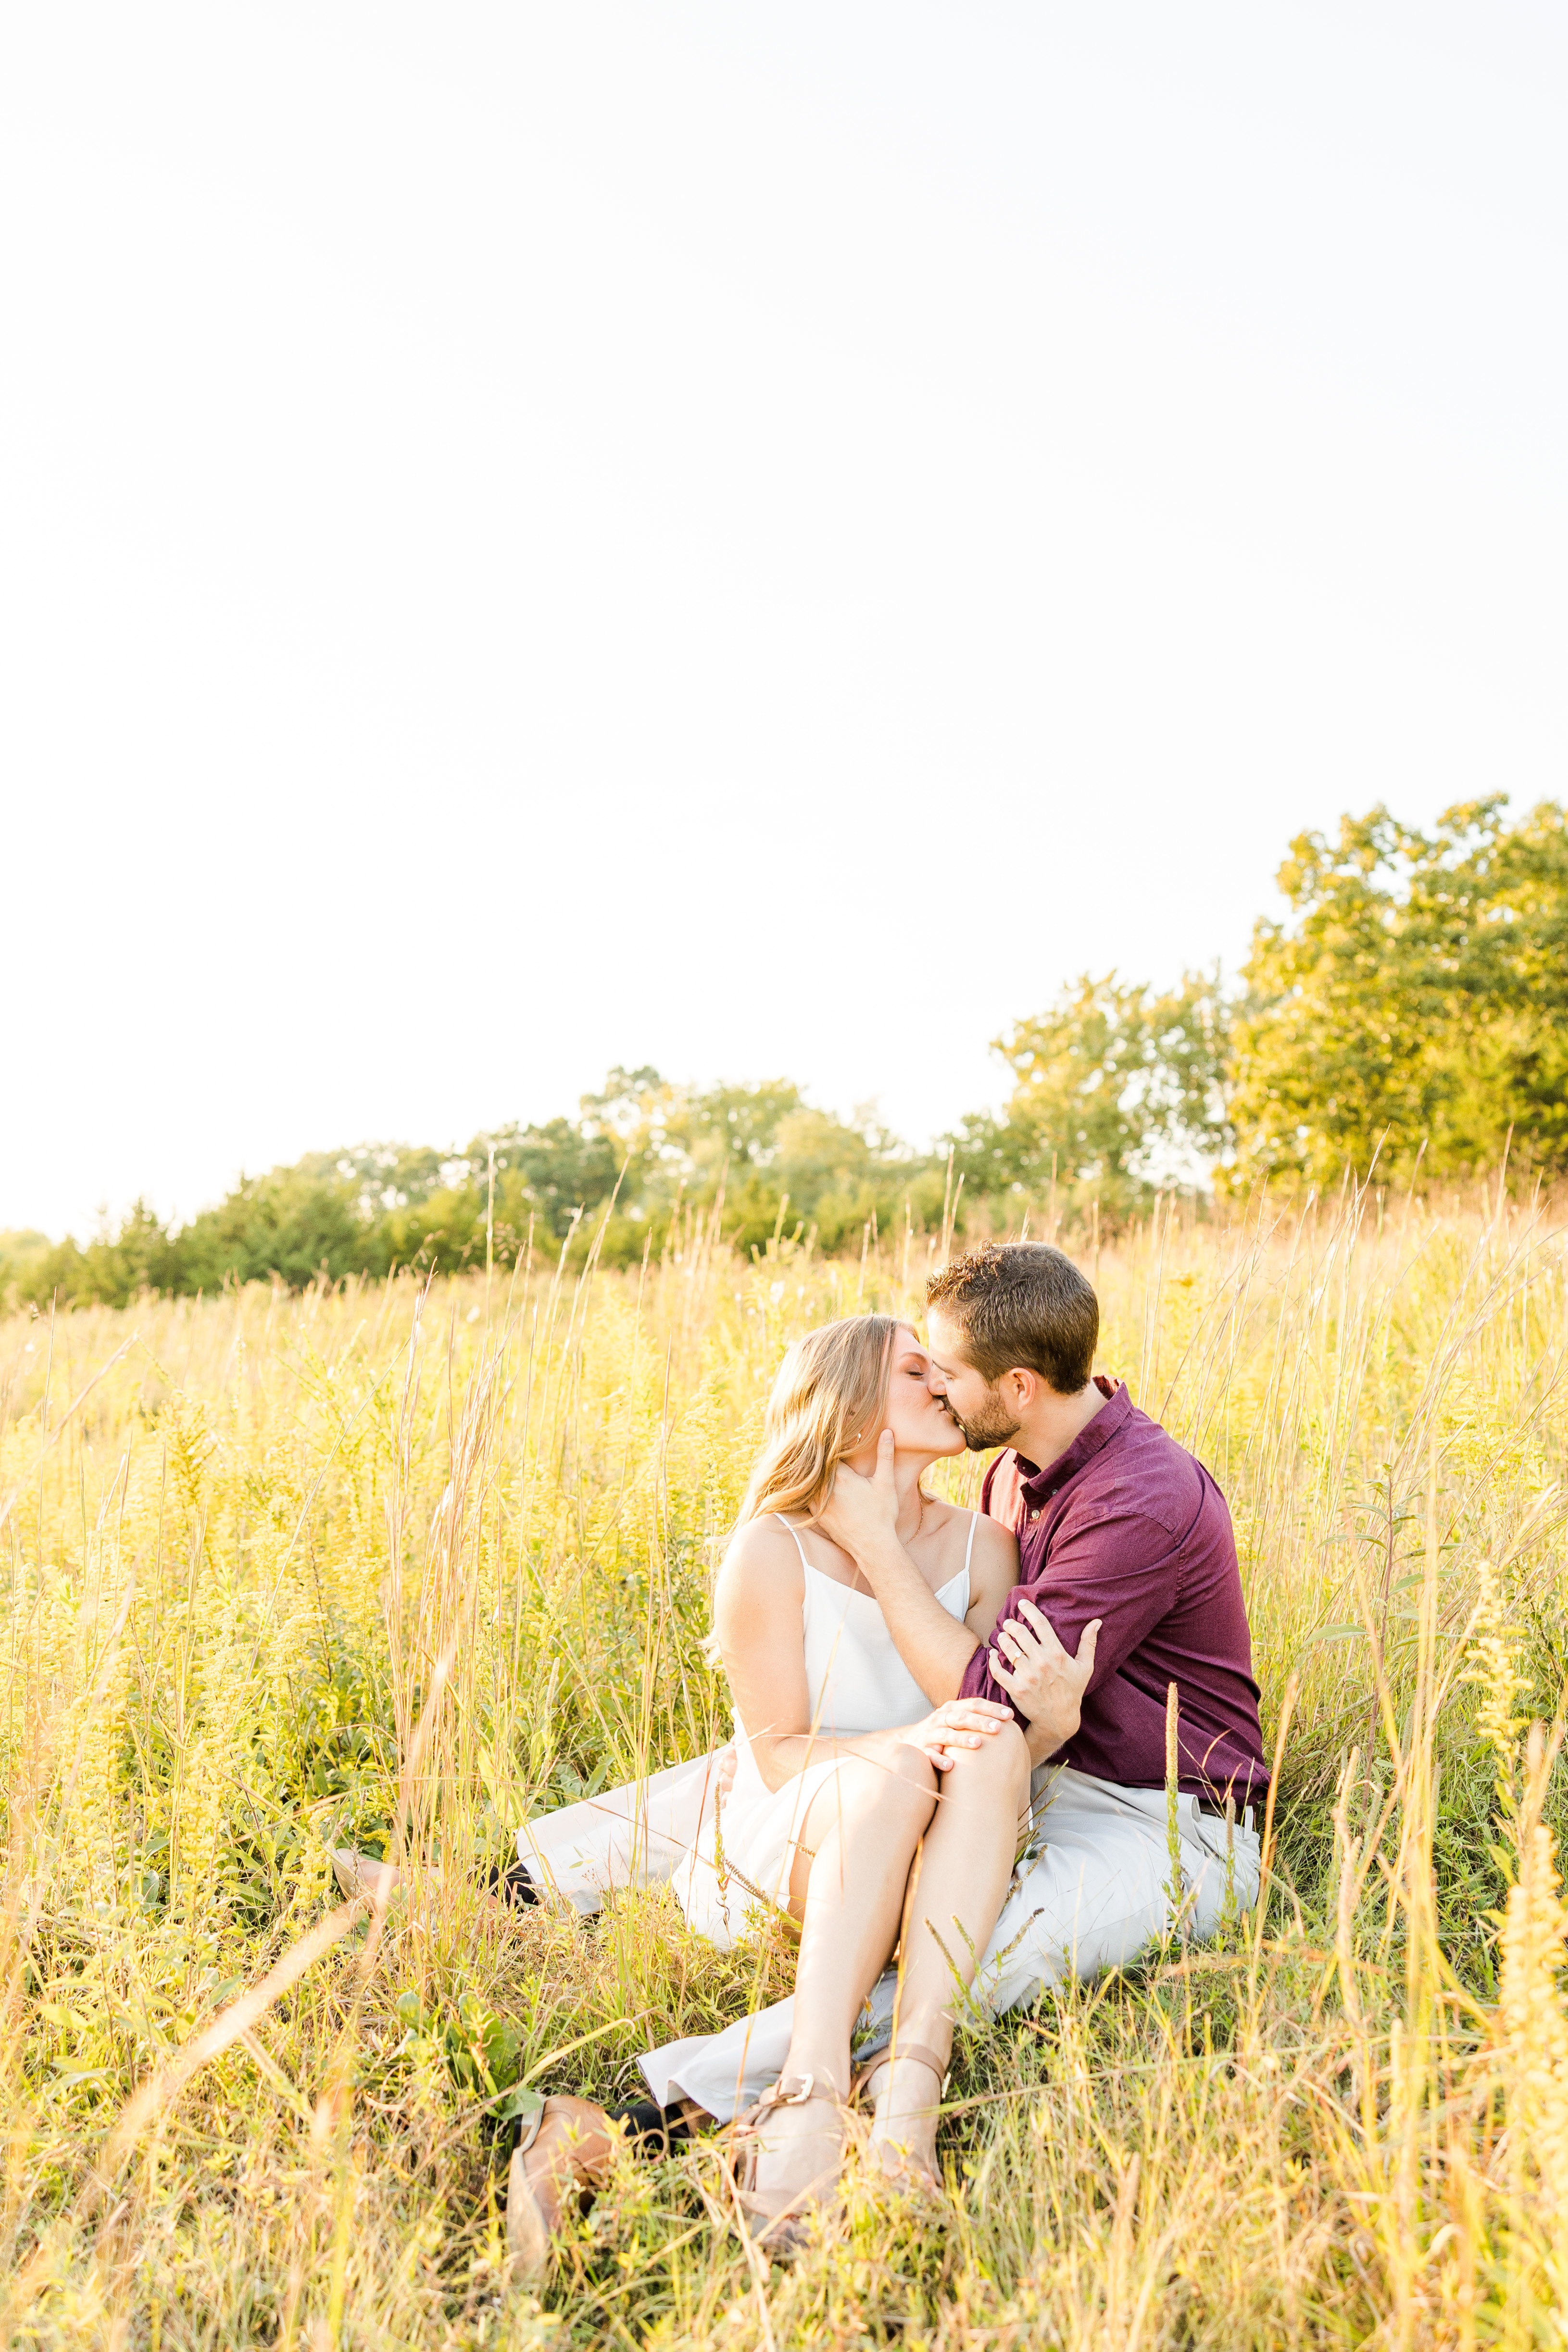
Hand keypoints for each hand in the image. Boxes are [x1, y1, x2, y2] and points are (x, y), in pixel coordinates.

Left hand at [816, 1427, 899, 1563]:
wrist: (872, 1547)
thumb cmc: (882, 1514)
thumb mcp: (885, 1483)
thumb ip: (885, 1456)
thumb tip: (887, 1432)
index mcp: (841, 1476)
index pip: (829, 1453)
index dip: (831, 1445)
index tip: (833, 1438)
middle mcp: (825, 1488)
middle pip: (816, 1466)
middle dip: (820, 1458)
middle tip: (821, 1446)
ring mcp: (818, 1503)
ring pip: (809, 1482)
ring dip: (812, 1474)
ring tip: (815, 1465)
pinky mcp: (817, 1516)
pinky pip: (806, 1498)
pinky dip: (809, 1491)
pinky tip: (813, 1487)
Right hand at [893, 1697, 1016, 1773]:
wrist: (908, 1743)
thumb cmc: (943, 1733)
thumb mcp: (957, 1722)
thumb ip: (976, 1719)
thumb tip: (1010, 1721)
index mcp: (952, 1709)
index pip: (974, 1704)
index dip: (991, 1708)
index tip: (1010, 1715)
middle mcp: (940, 1718)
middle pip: (961, 1717)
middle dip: (980, 1722)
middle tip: (998, 1728)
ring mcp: (929, 1734)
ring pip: (946, 1734)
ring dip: (961, 1739)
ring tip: (978, 1744)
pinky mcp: (920, 1751)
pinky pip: (929, 1756)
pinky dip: (939, 1760)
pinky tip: (951, 1766)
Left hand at [987, 1598, 1100, 1752]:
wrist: (1059, 1720)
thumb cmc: (1073, 1691)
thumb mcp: (1085, 1667)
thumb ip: (1089, 1643)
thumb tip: (1097, 1621)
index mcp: (1057, 1654)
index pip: (1041, 1624)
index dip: (1029, 1610)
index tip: (1021, 1603)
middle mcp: (1042, 1663)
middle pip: (1020, 1634)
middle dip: (1011, 1624)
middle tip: (1008, 1622)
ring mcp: (1028, 1677)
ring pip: (1008, 1649)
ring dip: (1002, 1639)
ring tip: (1001, 1636)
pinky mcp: (1016, 1689)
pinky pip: (998, 1671)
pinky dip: (993, 1660)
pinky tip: (993, 1654)